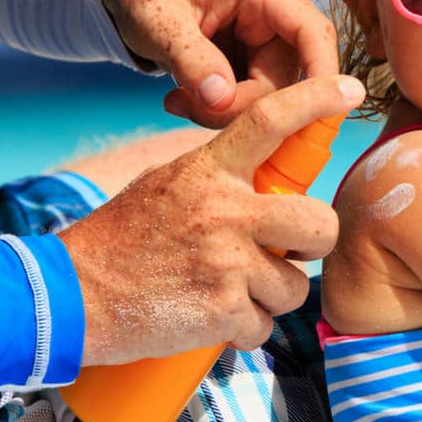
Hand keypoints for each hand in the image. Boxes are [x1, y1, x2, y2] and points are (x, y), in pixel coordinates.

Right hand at [57, 75, 363, 364]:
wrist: (71, 295)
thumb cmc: (123, 241)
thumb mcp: (168, 187)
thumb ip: (220, 180)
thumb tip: (272, 186)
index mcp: (209, 172)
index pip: (269, 121)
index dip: (315, 100)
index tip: (350, 90)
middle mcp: (225, 211)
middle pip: (319, 224)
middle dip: (311, 245)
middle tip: (283, 253)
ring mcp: (227, 263)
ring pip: (295, 286)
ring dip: (267, 298)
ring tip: (223, 291)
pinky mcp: (223, 312)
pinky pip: (264, 327)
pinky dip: (242, 331)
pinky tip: (208, 319)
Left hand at [97, 0, 339, 127]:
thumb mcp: (156, 21)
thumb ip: (190, 58)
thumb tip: (221, 98)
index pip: (313, 32)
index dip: (322, 75)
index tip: (311, 116)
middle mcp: (278, 11)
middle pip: (292, 75)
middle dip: (245, 105)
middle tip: (189, 108)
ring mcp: (271, 35)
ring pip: (276, 92)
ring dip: (231, 109)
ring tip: (180, 101)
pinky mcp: (260, 57)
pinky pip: (259, 94)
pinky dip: (226, 107)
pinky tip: (190, 98)